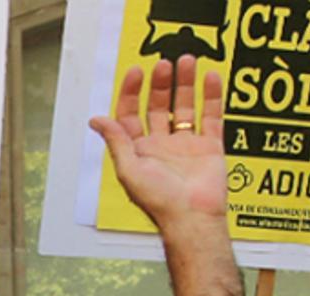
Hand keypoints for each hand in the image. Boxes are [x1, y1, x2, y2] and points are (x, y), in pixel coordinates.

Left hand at [89, 55, 227, 232]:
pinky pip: (212, 118)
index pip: (131, 114)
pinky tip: (210, 80)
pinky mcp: (210, 148)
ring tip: (188, 62)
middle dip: (160, 84)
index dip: (132, 92)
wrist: (193, 218)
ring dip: (186, 84)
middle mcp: (163, 146)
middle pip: (159, 106)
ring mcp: (187, 146)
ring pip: (185, 107)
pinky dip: (212, 98)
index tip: (137, 73)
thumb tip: (97, 120)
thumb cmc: (160, 202)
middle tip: (164, 65)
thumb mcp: (129, 170)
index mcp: (140, 151)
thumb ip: (116, 142)